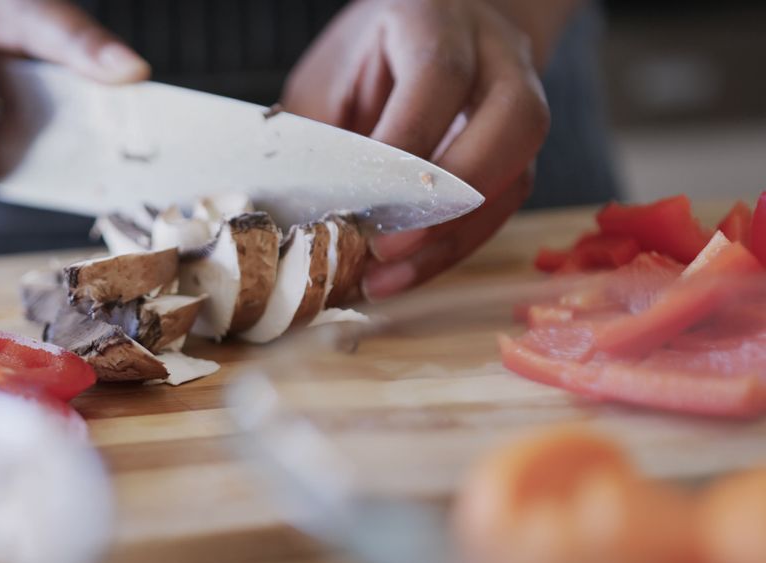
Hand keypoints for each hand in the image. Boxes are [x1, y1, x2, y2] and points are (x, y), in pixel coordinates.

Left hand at [283, 0, 550, 298]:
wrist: (435, 33)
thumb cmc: (370, 60)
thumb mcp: (329, 79)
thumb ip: (319, 135)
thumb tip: (300, 212)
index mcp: (438, 23)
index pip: (439, 77)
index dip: (408, 144)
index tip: (366, 202)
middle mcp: (496, 57)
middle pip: (512, 122)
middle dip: (450, 198)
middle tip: (389, 247)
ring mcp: (522, 105)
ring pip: (516, 176)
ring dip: (451, 239)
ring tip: (388, 278)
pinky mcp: (521, 156)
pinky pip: (502, 209)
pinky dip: (453, 247)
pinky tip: (407, 273)